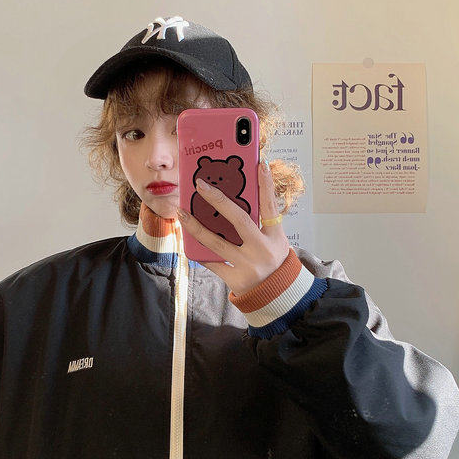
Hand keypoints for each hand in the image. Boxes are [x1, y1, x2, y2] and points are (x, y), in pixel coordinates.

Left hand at [176, 160, 290, 295]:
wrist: (276, 295)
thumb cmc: (273, 261)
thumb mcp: (276, 240)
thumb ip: (261, 222)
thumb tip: (242, 195)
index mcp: (275, 237)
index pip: (270, 206)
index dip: (266, 185)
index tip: (260, 164)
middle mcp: (262, 250)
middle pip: (239, 220)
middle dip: (218, 200)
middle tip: (200, 185)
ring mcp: (248, 266)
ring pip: (217, 242)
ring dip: (196, 226)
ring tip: (181, 212)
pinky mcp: (236, 280)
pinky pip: (212, 262)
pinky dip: (199, 251)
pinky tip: (187, 239)